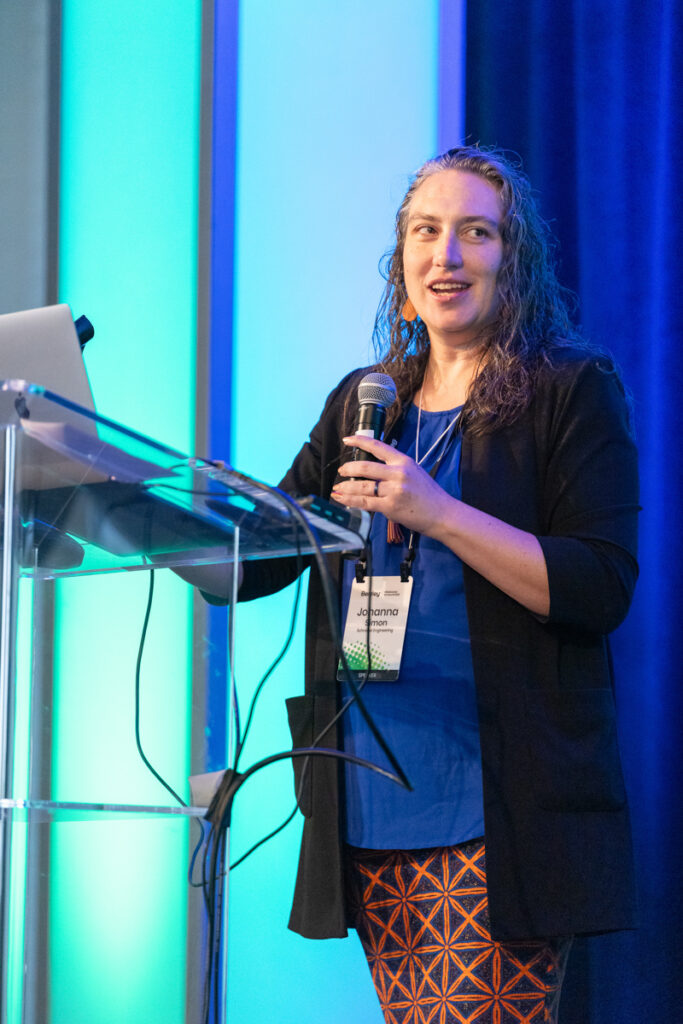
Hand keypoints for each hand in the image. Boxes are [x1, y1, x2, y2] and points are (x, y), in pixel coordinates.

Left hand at [331, 435, 454, 537]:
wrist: (442, 513)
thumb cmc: (428, 494)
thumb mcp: (413, 472)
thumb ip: (394, 469)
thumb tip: (370, 471)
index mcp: (403, 461)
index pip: (377, 446)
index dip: (359, 441)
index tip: (347, 440)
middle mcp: (398, 473)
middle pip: (364, 467)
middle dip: (348, 469)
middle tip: (341, 471)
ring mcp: (394, 490)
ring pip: (362, 486)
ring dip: (346, 487)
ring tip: (337, 489)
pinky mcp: (390, 506)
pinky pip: (365, 502)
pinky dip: (350, 501)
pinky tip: (342, 499)